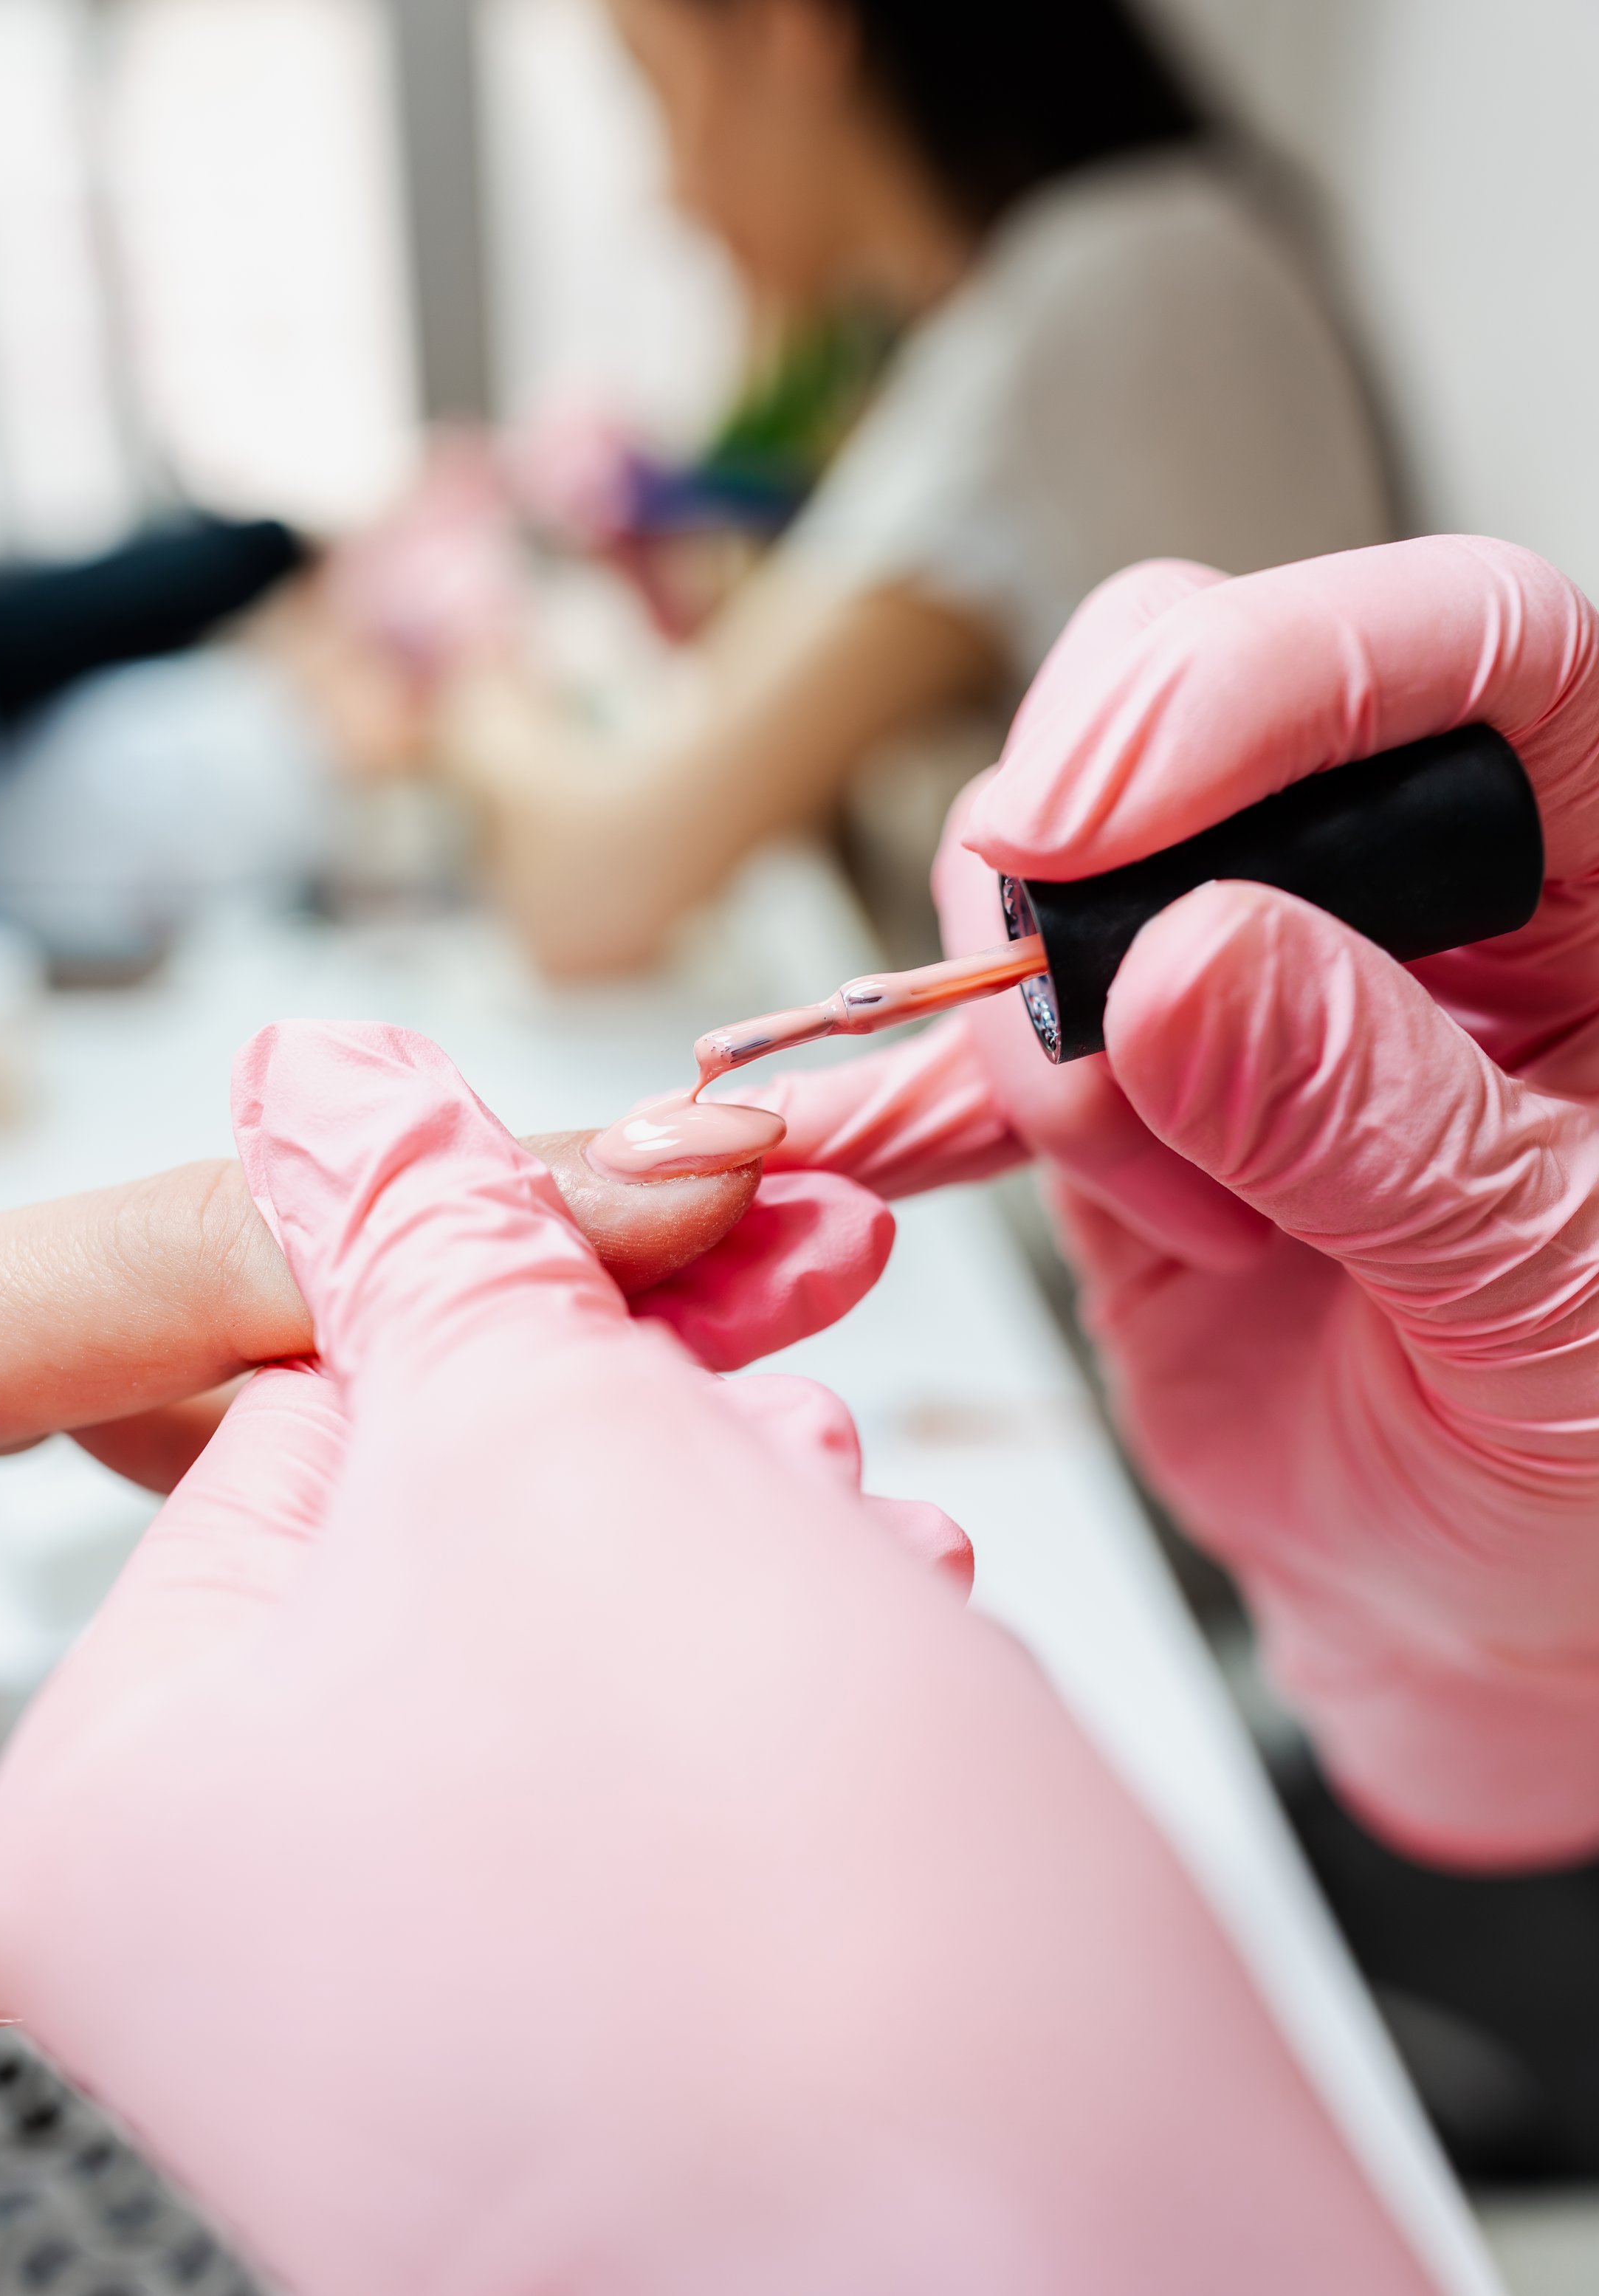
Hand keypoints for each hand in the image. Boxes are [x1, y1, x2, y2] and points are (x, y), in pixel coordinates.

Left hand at [0, 1023, 1430, 2294]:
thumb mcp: (529, 1453)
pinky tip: (858, 1636)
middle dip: (651, 1415)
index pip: (305, 1387)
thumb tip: (325, 1078)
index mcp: (111, 1775)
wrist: (1002, 2279)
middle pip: (445, 1514)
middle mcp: (221, 1901)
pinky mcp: (548, 2011)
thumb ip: (398, 1238)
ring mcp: (389, 1968)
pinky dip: (745, 1674)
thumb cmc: (731, 1937)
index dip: (527, 1261)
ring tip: (864, 1536)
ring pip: (559, 1635)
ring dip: (728, 1538)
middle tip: (817, 1354)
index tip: (714, 1190)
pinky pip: (620, 1766)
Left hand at [0, 1124, 888, 2023]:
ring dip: (444, 1307)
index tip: (695, 1184)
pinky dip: (298, 1352)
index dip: (471, 1222)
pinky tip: (414, 1408)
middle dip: (535, 1243)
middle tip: (776, 1216)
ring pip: (234, 1276)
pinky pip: (151, 1312)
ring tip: (677, 1304)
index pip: (213, 1267)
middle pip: (275, 1249)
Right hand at [764, 537, 1598, 1868]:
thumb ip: (1379, 1124)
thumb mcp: (1549, 1294)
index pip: (1464, 646)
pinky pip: (967, 1026)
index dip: (1272, 676)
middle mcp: (1402, 873)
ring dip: (1043, 1041)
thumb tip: (1184, 967)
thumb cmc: (1592, 1442)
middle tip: (1109, 1061)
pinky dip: (897, 1096)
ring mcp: (1236, 960)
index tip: (1103, 823)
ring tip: (1190, 1219)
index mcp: (1590, 869)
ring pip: (1047, 851)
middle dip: (1096, 870)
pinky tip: (849, 1148)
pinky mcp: (1112, 1068)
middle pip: (1191, 692)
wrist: (1471, 1575)